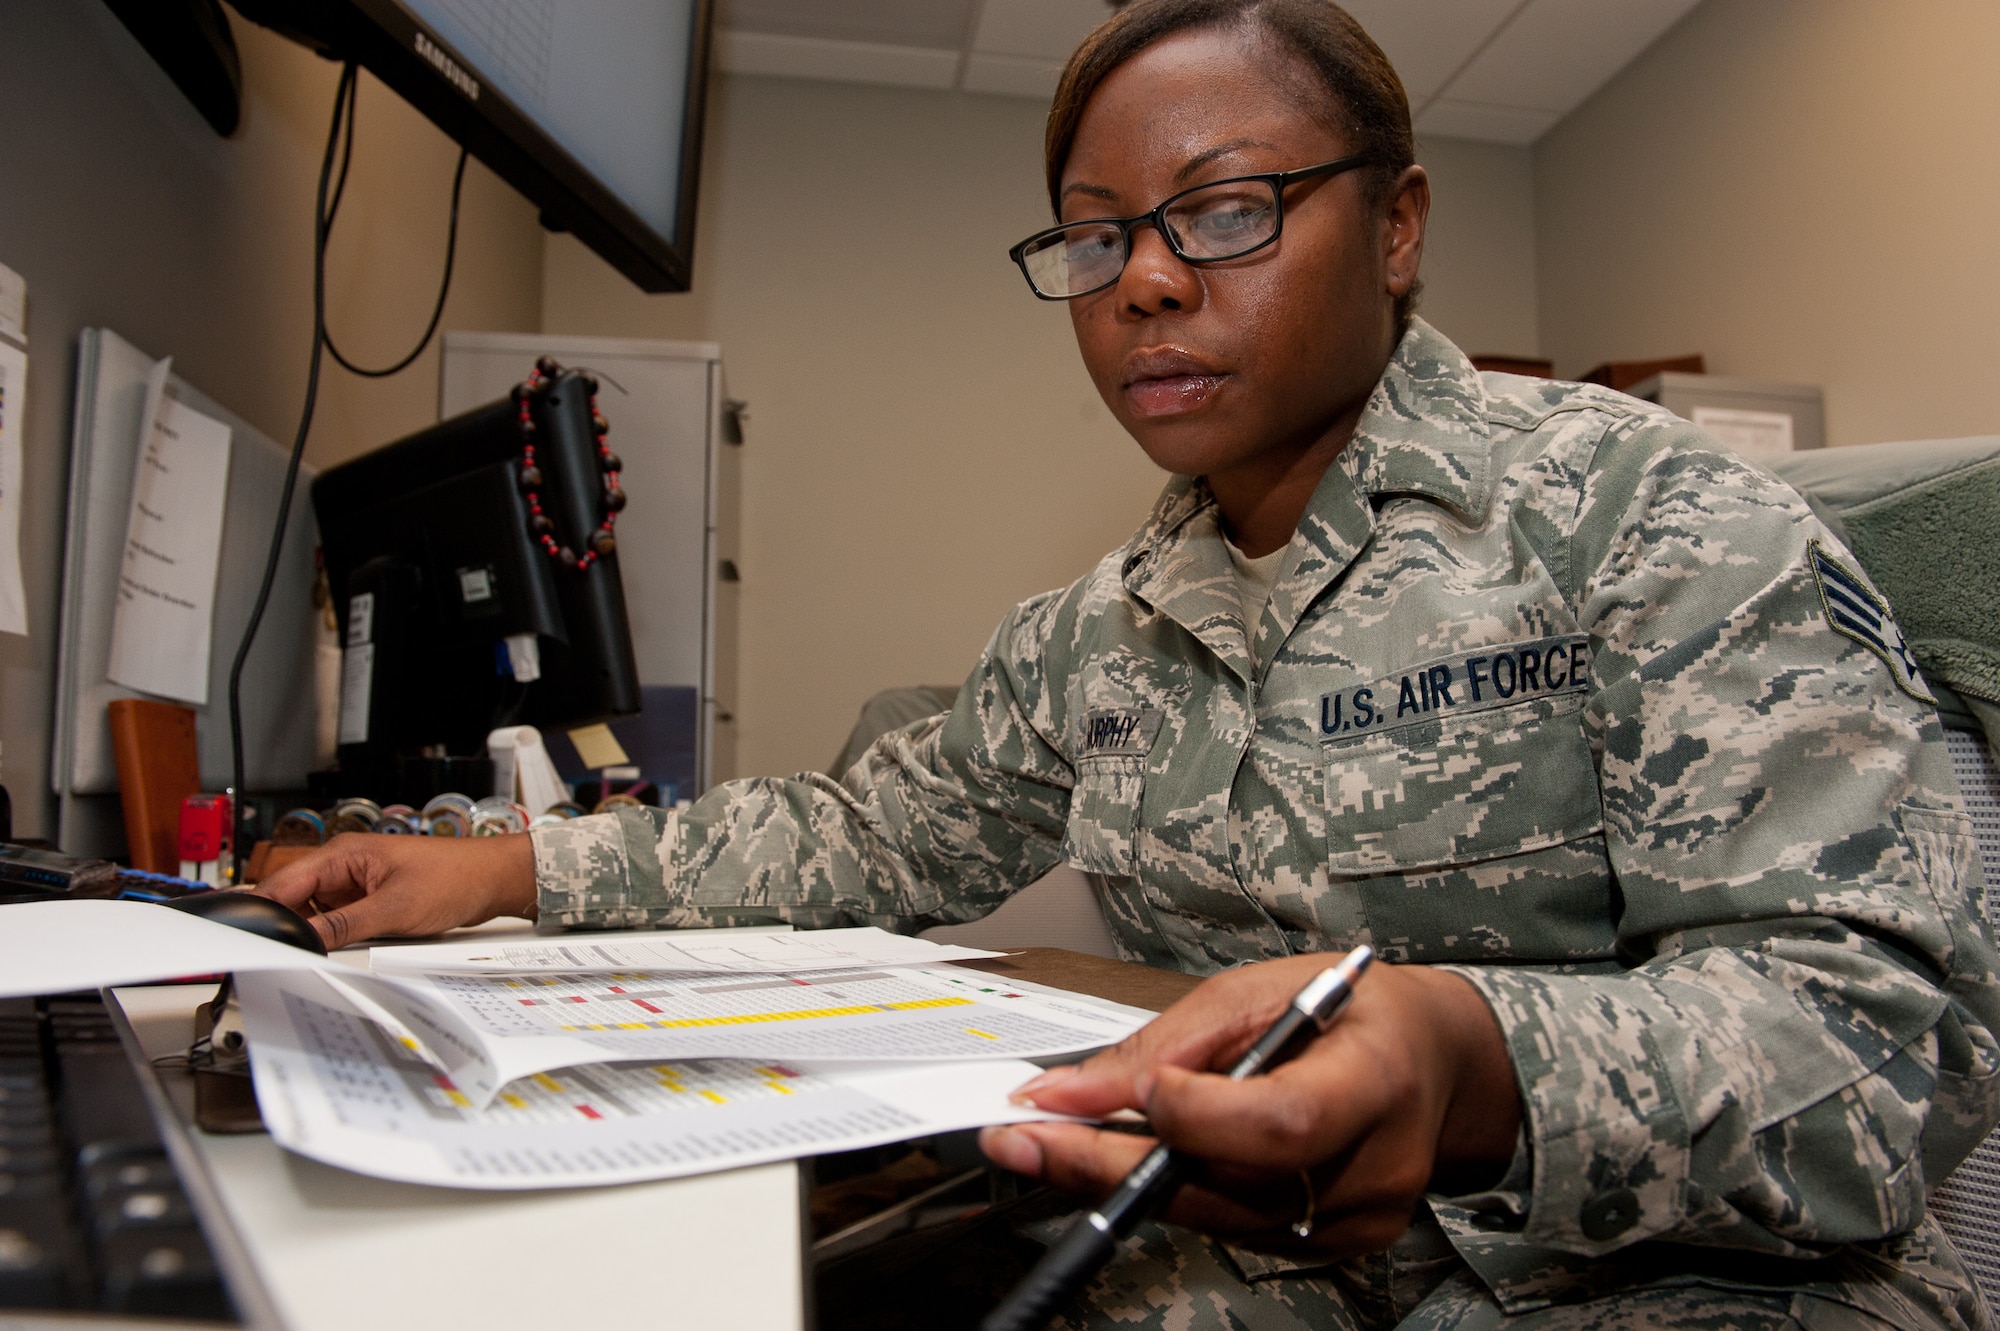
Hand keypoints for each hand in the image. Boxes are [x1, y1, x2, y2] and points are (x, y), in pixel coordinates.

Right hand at [253, 832, 537, 949]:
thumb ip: (344, 926)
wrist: (492, 880)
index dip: (263, 912)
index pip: (285, 884)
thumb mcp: (394, 910)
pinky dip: (331, 934)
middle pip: (294, 899)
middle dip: (285, 925)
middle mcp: (344, 867)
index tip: (248, 938)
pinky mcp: (368, 899)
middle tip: (274, 953)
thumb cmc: (454, 878)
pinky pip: (337, 919)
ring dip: (310, 931)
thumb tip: (305, 940)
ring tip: (304, 952)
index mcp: (343, 855)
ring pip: (314, 912)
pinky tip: (330, 949)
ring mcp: (356, 884)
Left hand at [978, 954, 1519, 1257]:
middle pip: (1229, 1186)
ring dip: (1121, 1183)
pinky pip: (1230, 1227)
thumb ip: (1167, 1044)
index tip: (1129, 1090)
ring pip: (1215, 1216)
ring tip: (1046, 1147)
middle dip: (1109, 1163)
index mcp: (1374, 1081)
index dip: (1199, 1117)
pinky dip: (1173, 1193)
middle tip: (1022, 1140)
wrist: (1432, 1060)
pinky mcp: (1330, 1245)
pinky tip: (1121, 1164)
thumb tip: (1070, 1091)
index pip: (1282, 1122)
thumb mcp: (1260, 990)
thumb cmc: (1354, 1010)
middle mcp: (1373, 1167)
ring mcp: (1354, 1219)